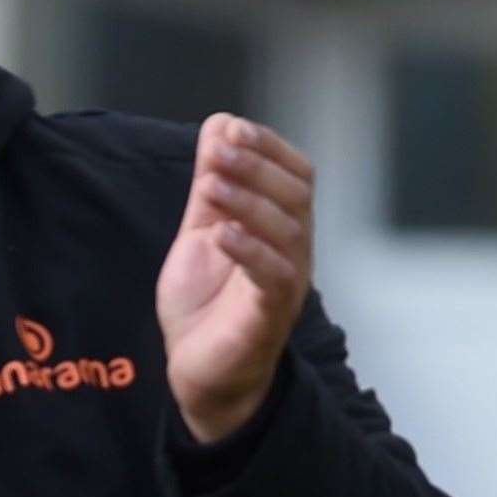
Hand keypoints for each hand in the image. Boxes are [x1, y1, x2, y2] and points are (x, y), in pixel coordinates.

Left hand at [156, 114, 313, 442]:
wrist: (200, 370)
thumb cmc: (207, 303)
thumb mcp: (201, 232)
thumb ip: (211, 186)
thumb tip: (219, 125)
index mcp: (280, 226)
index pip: (296, 173)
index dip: (268, 146)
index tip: (231, 127)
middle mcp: (293, 251)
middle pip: (296, 195)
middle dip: (257, 165)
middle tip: (219, 150)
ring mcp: (285, 283)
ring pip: (287, 231)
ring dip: (247, 202)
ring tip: (210, 185)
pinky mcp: (269, 316)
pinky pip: (273, 277)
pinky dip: (248, 250)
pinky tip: (220, 232)